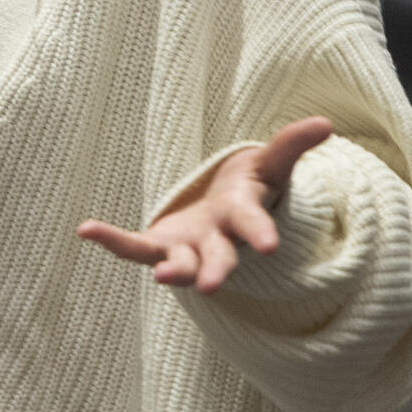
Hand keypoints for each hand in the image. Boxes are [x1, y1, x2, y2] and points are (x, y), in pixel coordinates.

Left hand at [79, 117, 333, 293]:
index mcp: (243, 216)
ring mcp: (189, 250)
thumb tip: (326, 124)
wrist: (223, 214)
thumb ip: (291, 145)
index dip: (260, 233)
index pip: (254, 224)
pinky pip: (134, 249)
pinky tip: (85, 229)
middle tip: (213, 287)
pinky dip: (111, 241)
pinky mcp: (160, 250)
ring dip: (172, 272)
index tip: (270, 246)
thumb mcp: (269, 163)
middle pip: (219, 259)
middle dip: (217, 271)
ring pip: (181, 266)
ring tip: (162, 279)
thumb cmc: (249, 187)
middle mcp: (218, 241)